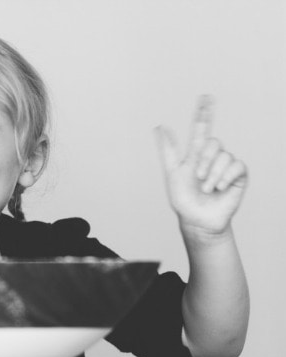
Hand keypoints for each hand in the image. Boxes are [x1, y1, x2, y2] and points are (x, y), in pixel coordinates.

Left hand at [155, 96, 247, 239]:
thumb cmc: (183, 199)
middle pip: (213, 142)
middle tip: (197, 177)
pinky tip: (219, 188)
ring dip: (212, 174)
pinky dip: (224, 177)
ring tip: (206, 188)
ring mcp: (226, 165)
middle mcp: (213, 156)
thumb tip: (158, 126)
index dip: (204, 112)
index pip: (201, 128)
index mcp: (196, 153)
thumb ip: (168, 150)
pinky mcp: (238, 175)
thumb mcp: (172, 172)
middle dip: (203, 160)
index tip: (205, 96)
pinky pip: (236, 165)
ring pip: (223, 155)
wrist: (197, 219)